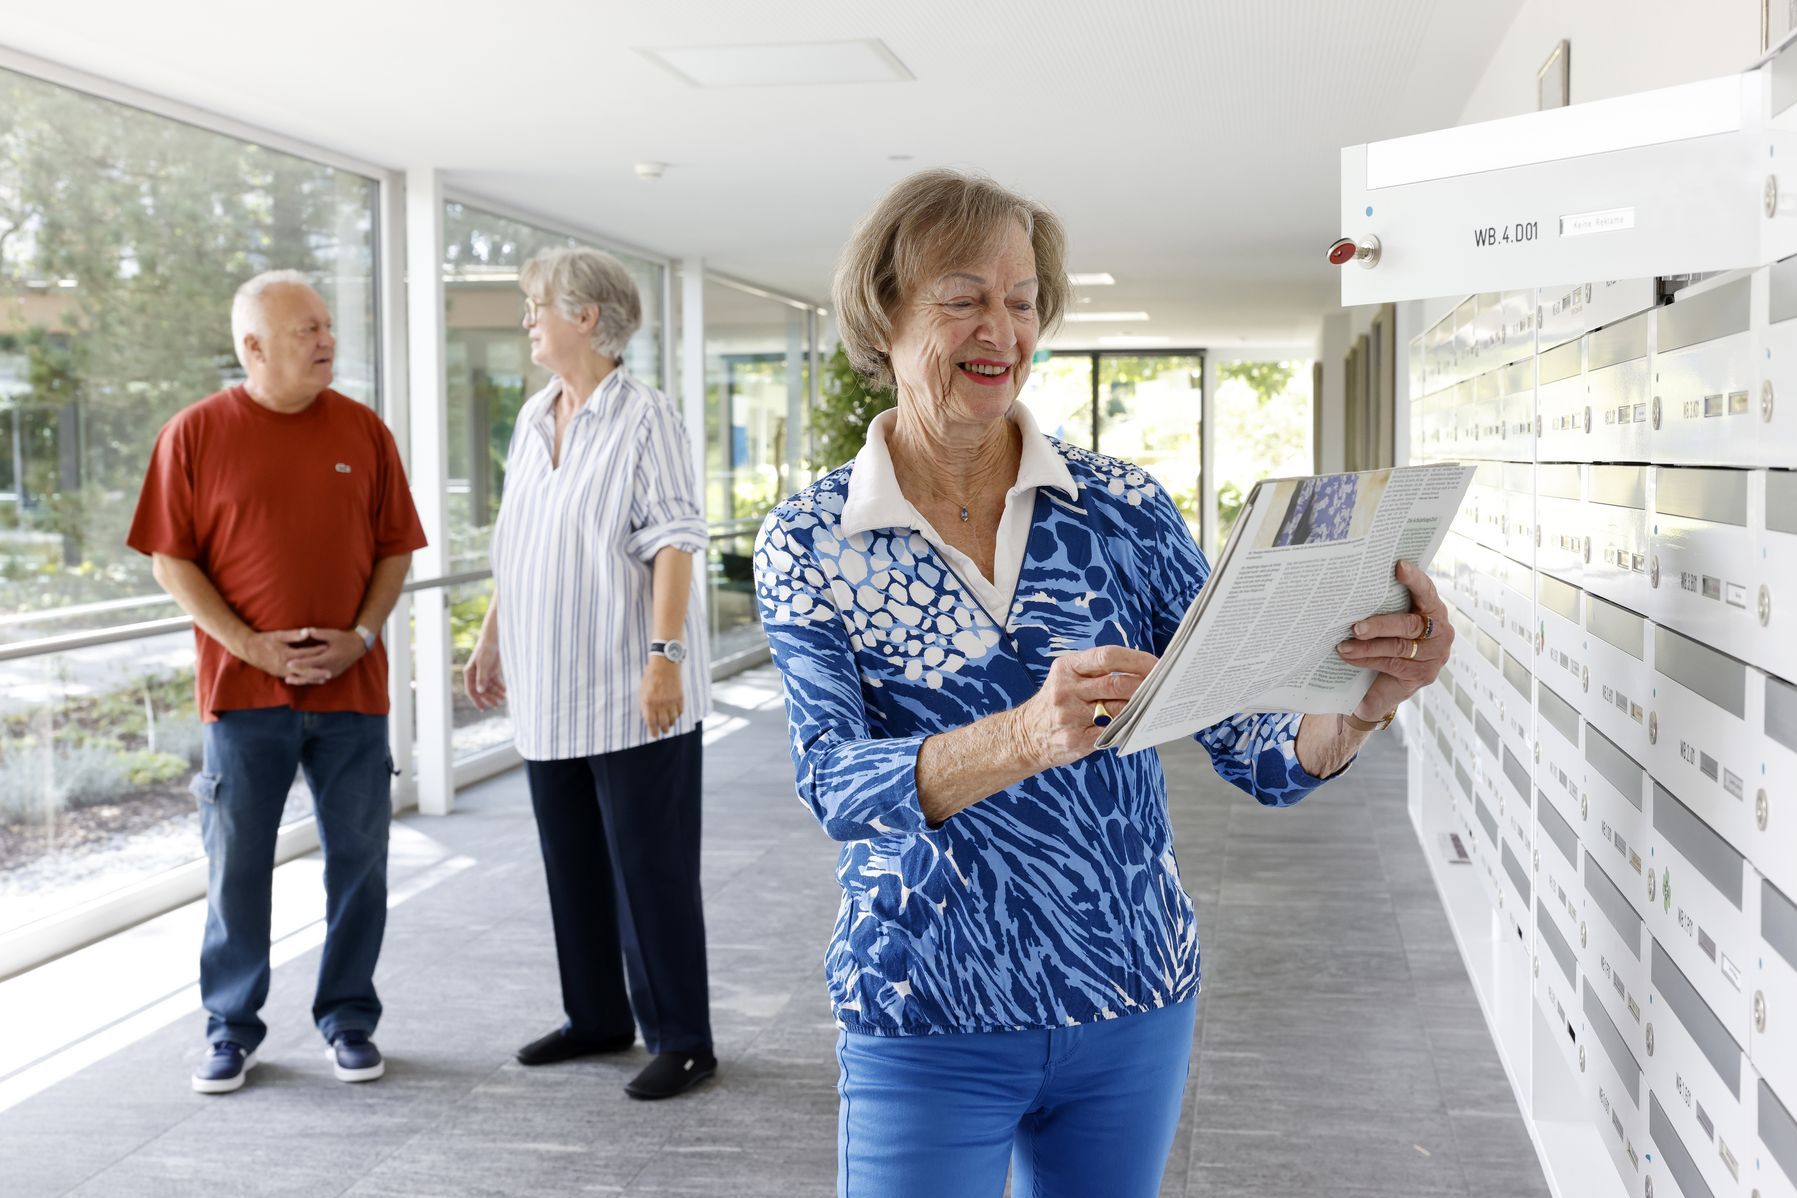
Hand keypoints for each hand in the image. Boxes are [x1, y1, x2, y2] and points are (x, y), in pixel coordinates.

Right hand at [236, 628, 326, 681]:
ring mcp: (282, 672)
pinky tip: (311, 680)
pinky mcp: (279, 674)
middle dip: (318, 671)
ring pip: (300, 677)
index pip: (305, 654)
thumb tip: (308, 632)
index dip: (317, 651)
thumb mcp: (279, 635)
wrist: (249, 649)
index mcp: (286, 655)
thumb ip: (294, 635)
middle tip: (330, 672)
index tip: (327, 649)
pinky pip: (294, 679)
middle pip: (305, 670)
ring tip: (324, 679)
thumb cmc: (264, 640)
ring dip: (312, 678)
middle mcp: (285, 666)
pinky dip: (303, 680)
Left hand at [280, 627, 367, 685]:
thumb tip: (306, 630)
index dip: (300, 663)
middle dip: (298, 675)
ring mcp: (332, 672)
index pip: (311, 662)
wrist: (358, 647)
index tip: (288, 663)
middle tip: (285, 676)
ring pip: (314, 678)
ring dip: (302, 680)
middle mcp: (330, 667)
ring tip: (289, 680)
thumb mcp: (333, 634)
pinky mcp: (333, 674)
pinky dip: (309, 680)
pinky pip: (319, 679)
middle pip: (311, 673)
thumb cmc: (344, 639)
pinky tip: (301, 680)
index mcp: (329, 657)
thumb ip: (319, 633)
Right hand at [464, 635, 505, 709]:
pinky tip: (505, 692)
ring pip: (489, 687)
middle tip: (496, 706)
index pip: (471, 691)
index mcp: (469, 673)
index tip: (482, 709)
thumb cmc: (486, 650)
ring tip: (503, 700)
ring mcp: (484, 673)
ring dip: (495, 694)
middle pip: (481, 691)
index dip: (476, 700)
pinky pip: (495, 682)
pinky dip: (500, 687)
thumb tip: (480, 692)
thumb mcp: (483, 664)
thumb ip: (482, 678)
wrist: (494, 639)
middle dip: (488, 699)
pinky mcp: (492, 670)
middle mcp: (475, 675)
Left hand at [641, 656, 683, 736]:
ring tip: (669, 724)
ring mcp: (671, 701)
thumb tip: (649, 717)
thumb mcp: (643, 691)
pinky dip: (678, 715)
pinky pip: (680, 712)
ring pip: (673, 719)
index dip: (653, 731)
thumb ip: (646, 704)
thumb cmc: (651, 676)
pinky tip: (675, 714)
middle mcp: (660, 704)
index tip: (654, 735)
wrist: (665, 664)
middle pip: (664, 724)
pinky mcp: (680, 698)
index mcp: (648, 702)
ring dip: (671, 724)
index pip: (651, 723)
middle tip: (663, 731)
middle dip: (664, 730)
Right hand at [1008, 644, 1157, 769]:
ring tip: (1154, 705)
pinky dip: (1126, 728)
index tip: (1157, 665)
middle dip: (1144, 686)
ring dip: (1139, 708)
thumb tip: (1142, 674)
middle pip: (1115, 684)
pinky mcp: (1075, 740)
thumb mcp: (1067, 676)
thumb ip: (1098, 672)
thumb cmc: (1057, 701)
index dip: (1136, 660)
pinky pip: (1111, 732)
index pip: (1107, 656)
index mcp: (1067, 667)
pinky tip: (1136, 725)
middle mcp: (1066, 689)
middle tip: (1162, 688)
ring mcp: (1069, 716)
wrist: (1025, 735)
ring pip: (1116, 709)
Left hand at [1335, 560, 1453, 718]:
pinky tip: (1350, 657)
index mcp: (1433, 610)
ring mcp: (1435, 655)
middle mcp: (1440, 631)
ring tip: (1343, 645)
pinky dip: (1367, 659)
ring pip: (1398, 647)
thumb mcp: (1388, 622)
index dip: (1414, 579)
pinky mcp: (1424, 674)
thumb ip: (1384, 606)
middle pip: (1409, 624)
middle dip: (1380, 625)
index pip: (1426, 591)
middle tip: (1356, 627)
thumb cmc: (1386, 643)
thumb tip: (1354, 586)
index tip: (1399, 566)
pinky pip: (1392, 664)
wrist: (1386, 686)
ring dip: (1367, 646)